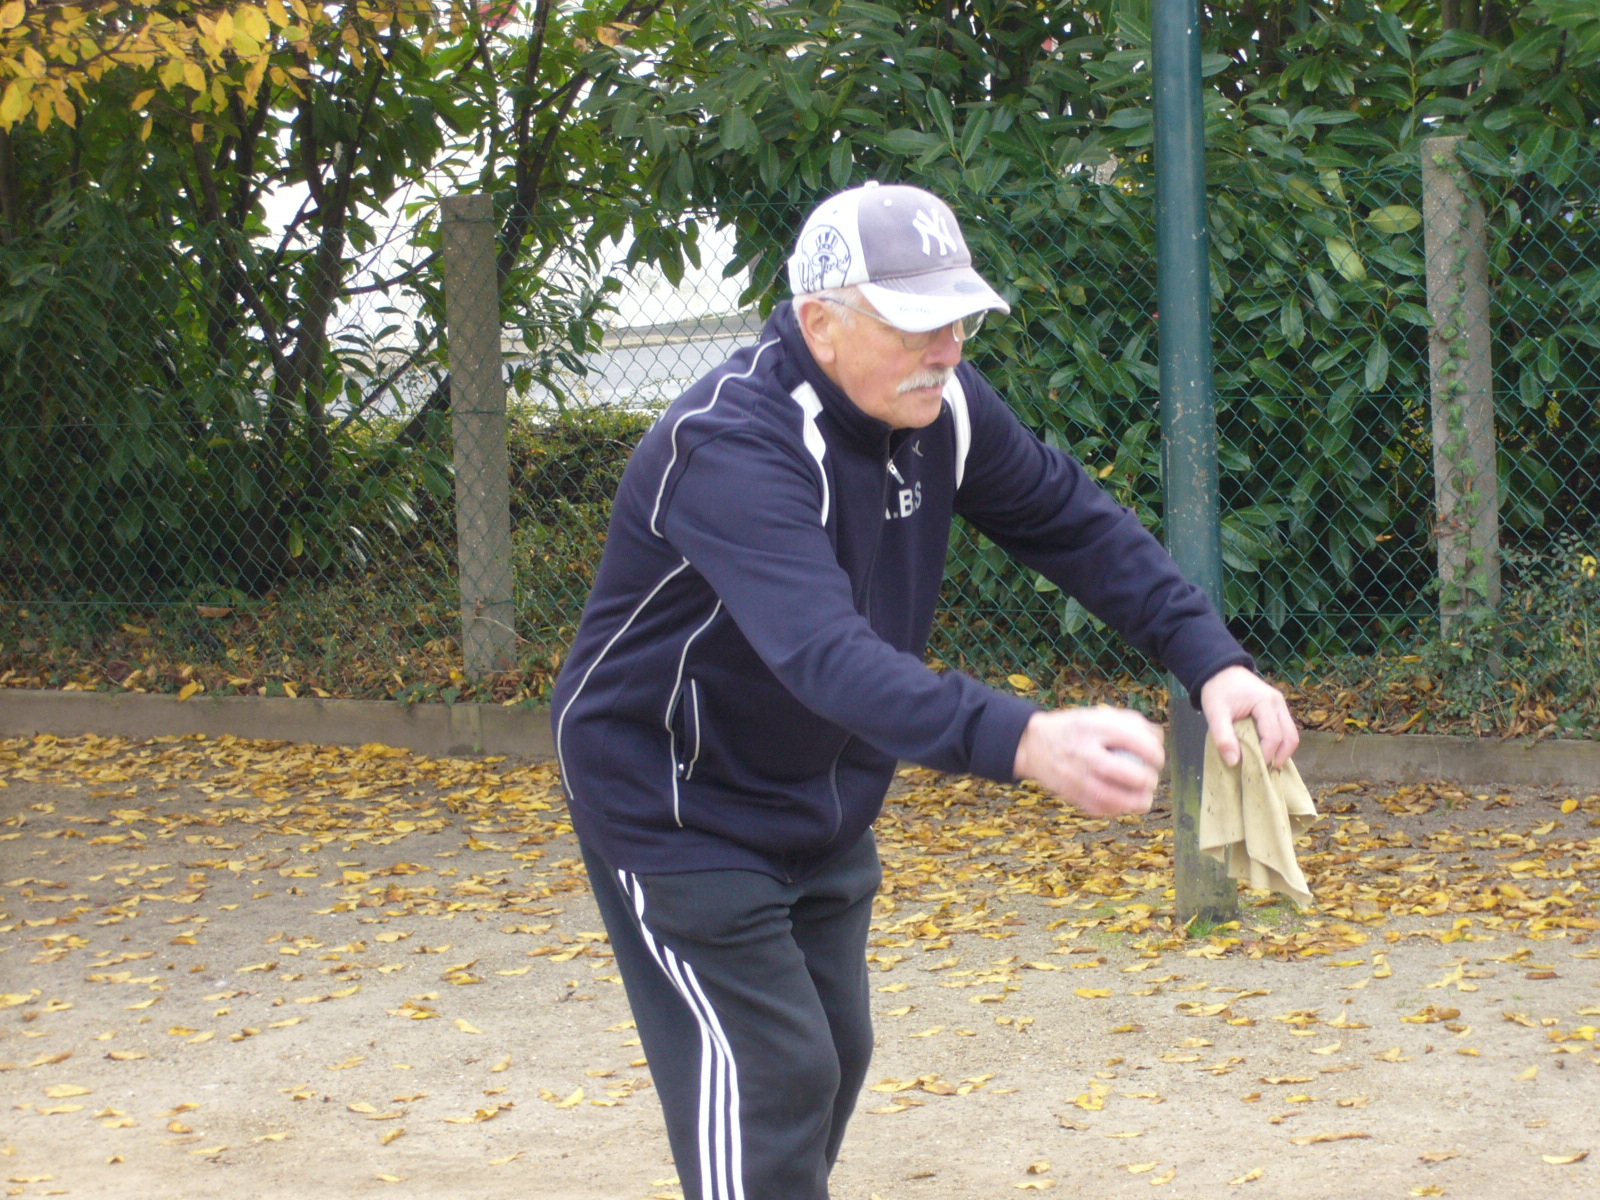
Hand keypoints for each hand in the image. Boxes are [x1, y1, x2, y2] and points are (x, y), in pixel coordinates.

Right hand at [1012, 705, 1164, 816]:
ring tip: (1144, 796)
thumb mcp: (1099, 715)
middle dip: (1146, 780)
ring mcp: (1076, 776)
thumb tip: (1158, 739)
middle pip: (1124, 773)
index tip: (1156, 758)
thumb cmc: (1076, 729)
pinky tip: (1125, 802)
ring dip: (1137, 801)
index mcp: (1094, 728)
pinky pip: (1102, 809)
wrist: (1034, 745)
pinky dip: (1119, 808)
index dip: (1154, 753)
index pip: (1134, 741)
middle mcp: (1084, 752)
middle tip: (1150, 778)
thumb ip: (1131, 722)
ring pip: (1113, 798)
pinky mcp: (1072, 795)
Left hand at [1199, 665, 1298, 768]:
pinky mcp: (1277, 708)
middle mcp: (1278, 703)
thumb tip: (1234, 762)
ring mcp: (1280, 704)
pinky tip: (1267, 752)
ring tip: (1267, 764)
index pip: (1273, 735)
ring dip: (1283, 750)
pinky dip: (1280, 742)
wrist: (1219, 670)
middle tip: (1267, 771)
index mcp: (1265, 702)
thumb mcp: (1215, 713)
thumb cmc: (1217, 690)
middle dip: (1281, 756)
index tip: (1255, 768)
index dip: (1267, 754)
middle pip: (1291, 736)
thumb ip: (1223, 737)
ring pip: (1291, 733)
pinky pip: (1285, 728)